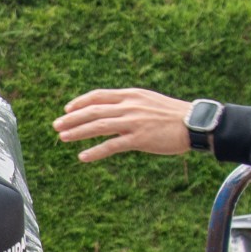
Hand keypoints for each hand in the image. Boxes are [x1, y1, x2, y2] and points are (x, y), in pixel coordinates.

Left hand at [54, 88, 195, 161]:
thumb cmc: (173, 115)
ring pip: (98, 126)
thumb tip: (114, 110)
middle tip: (56, 125)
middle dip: (72, 118)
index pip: (99, 95)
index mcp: (131, 95)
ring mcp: (134, 122)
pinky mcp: (139, 139)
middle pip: (94, 110)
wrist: (194, 124)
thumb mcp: (149, 101)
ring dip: (77, 132)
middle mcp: (129, 106)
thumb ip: (131, 104)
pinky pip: (112, 145)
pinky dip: (95, 151)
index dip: (80, 102)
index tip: (67, 108)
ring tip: (62, 138)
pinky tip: (83, 156)